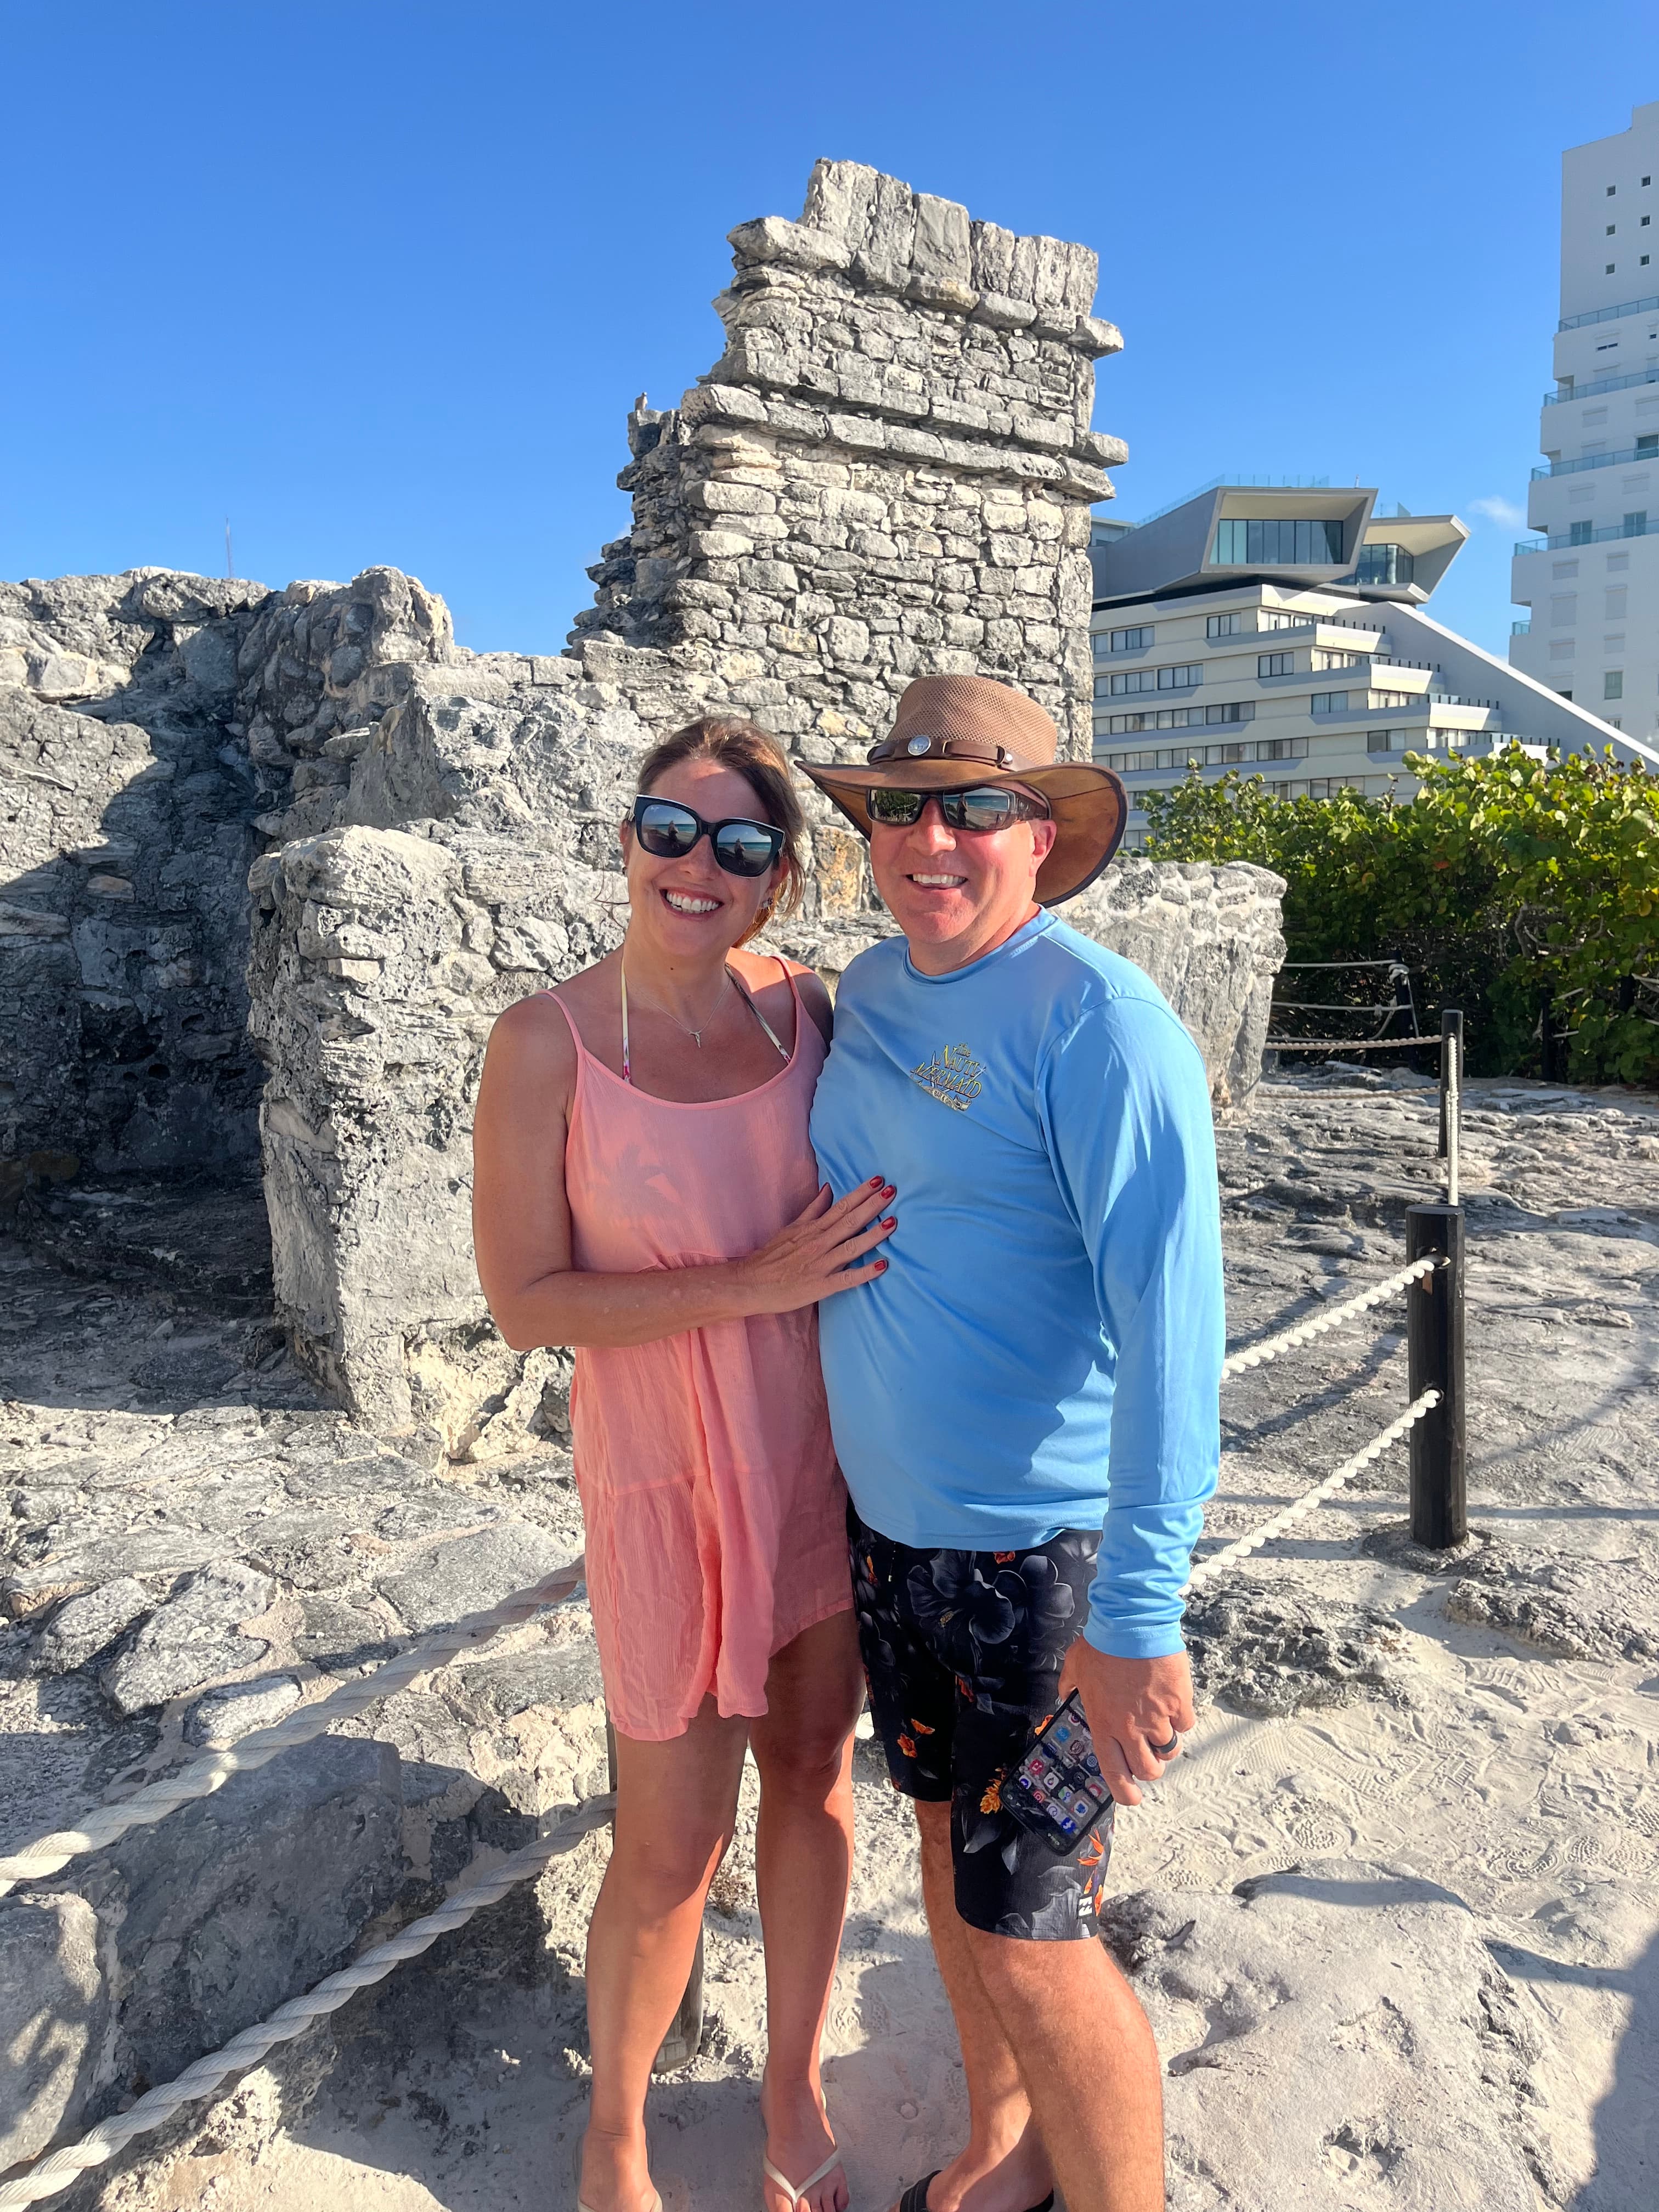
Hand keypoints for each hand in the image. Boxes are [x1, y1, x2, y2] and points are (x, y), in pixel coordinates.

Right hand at [728, 1178, 895, 1317]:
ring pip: (851, 1247)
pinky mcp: (820, 1286)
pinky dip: (864, 1272)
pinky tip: (883, 1265)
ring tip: (893, 1222)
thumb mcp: (792, 1228)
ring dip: (873, 1235)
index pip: (841, 1206)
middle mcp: (818, 1243)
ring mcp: (820, 1264)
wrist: (750, 1283)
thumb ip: (813, 1210)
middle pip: (849, 1221)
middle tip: (893, 1191)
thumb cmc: (772, 1256)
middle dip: (872, 1205)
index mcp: (813, 1229)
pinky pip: (846, 1279)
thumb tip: (828, 1188)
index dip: (861, 1193)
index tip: (879, 1180)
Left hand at [1059, 1638, 1195, 1808]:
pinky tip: (1172, 1704)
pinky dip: (1180, 1719)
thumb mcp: (1075, 1666)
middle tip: (1149, 1756)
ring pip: (1170, 1749)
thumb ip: (1069, 1685)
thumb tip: (1065, 1693)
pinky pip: (1185, 1725)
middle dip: (1150, 1769)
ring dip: (1166, 1743)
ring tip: (1161, 1725)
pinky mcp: (1179, 1704)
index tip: (1131, 1797)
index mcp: (1104, 1724)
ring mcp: (1157, 1718)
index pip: (1114, 1771)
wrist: (1132, 1624)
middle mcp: (1131, 1729)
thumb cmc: (1101, 1644)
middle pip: (1148, 1769)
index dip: (1125, 1792)